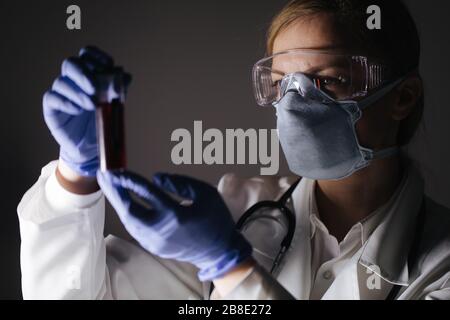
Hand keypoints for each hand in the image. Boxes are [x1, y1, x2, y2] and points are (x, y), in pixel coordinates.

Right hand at [43, 46, 130, 176]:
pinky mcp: (51, 108)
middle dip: (84, 73)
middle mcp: (73, 81)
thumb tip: (125, 75)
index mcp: (89, 74)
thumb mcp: (115, 106)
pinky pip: (52, 98)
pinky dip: (65, 102)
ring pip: (61, 82)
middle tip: (95, 88)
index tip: (108, 65)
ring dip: (78, 93)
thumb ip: (119, 90)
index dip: (96, 56)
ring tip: (92, 106)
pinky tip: (77, 110)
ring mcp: (61, 93)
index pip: (87, 55)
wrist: (91, 147)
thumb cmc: (102, 122)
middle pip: (71, 64)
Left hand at [96, 170, 252, 280]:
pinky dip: (128, 214)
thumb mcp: (205, 194)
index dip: (130, 180)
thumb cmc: (215, 219)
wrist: (219, 251)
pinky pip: (135, 229)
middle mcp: (161, 230)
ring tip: (111, 187)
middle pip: (129, 210)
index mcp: (176, 215)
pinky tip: (125, 203)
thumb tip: (156, 178)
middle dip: (114, 192)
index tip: (117, 170)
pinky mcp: (154, 248)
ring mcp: (156, 242)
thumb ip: (180, 183)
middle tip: (104, 176)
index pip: (147, 193)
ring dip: (118, 203)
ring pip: (129, 221)